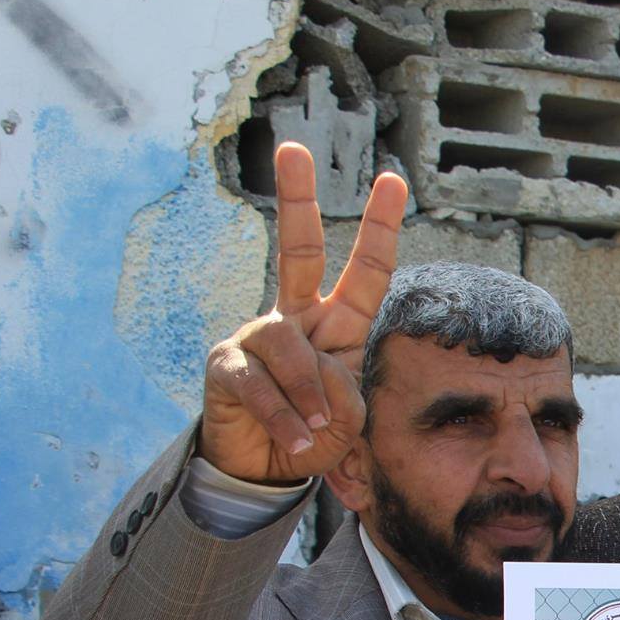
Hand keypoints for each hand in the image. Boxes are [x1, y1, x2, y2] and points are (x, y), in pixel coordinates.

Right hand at [200, 142, 405, 482]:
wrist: (265, 471)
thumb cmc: (314, 438)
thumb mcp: (348, 422)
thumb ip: (347, 400)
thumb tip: (321, 385)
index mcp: (336, 325)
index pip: (365, 272)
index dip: (379, 229)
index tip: (393, 181)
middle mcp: (295, 318)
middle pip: (297, 250)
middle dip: (296, 198)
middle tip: (292, 148)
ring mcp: (256, 337)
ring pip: (287, 344)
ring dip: (309, 394)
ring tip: (317, 432)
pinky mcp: (226, 366)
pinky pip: (260, 383)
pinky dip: (284, 416)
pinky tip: (296, 440)